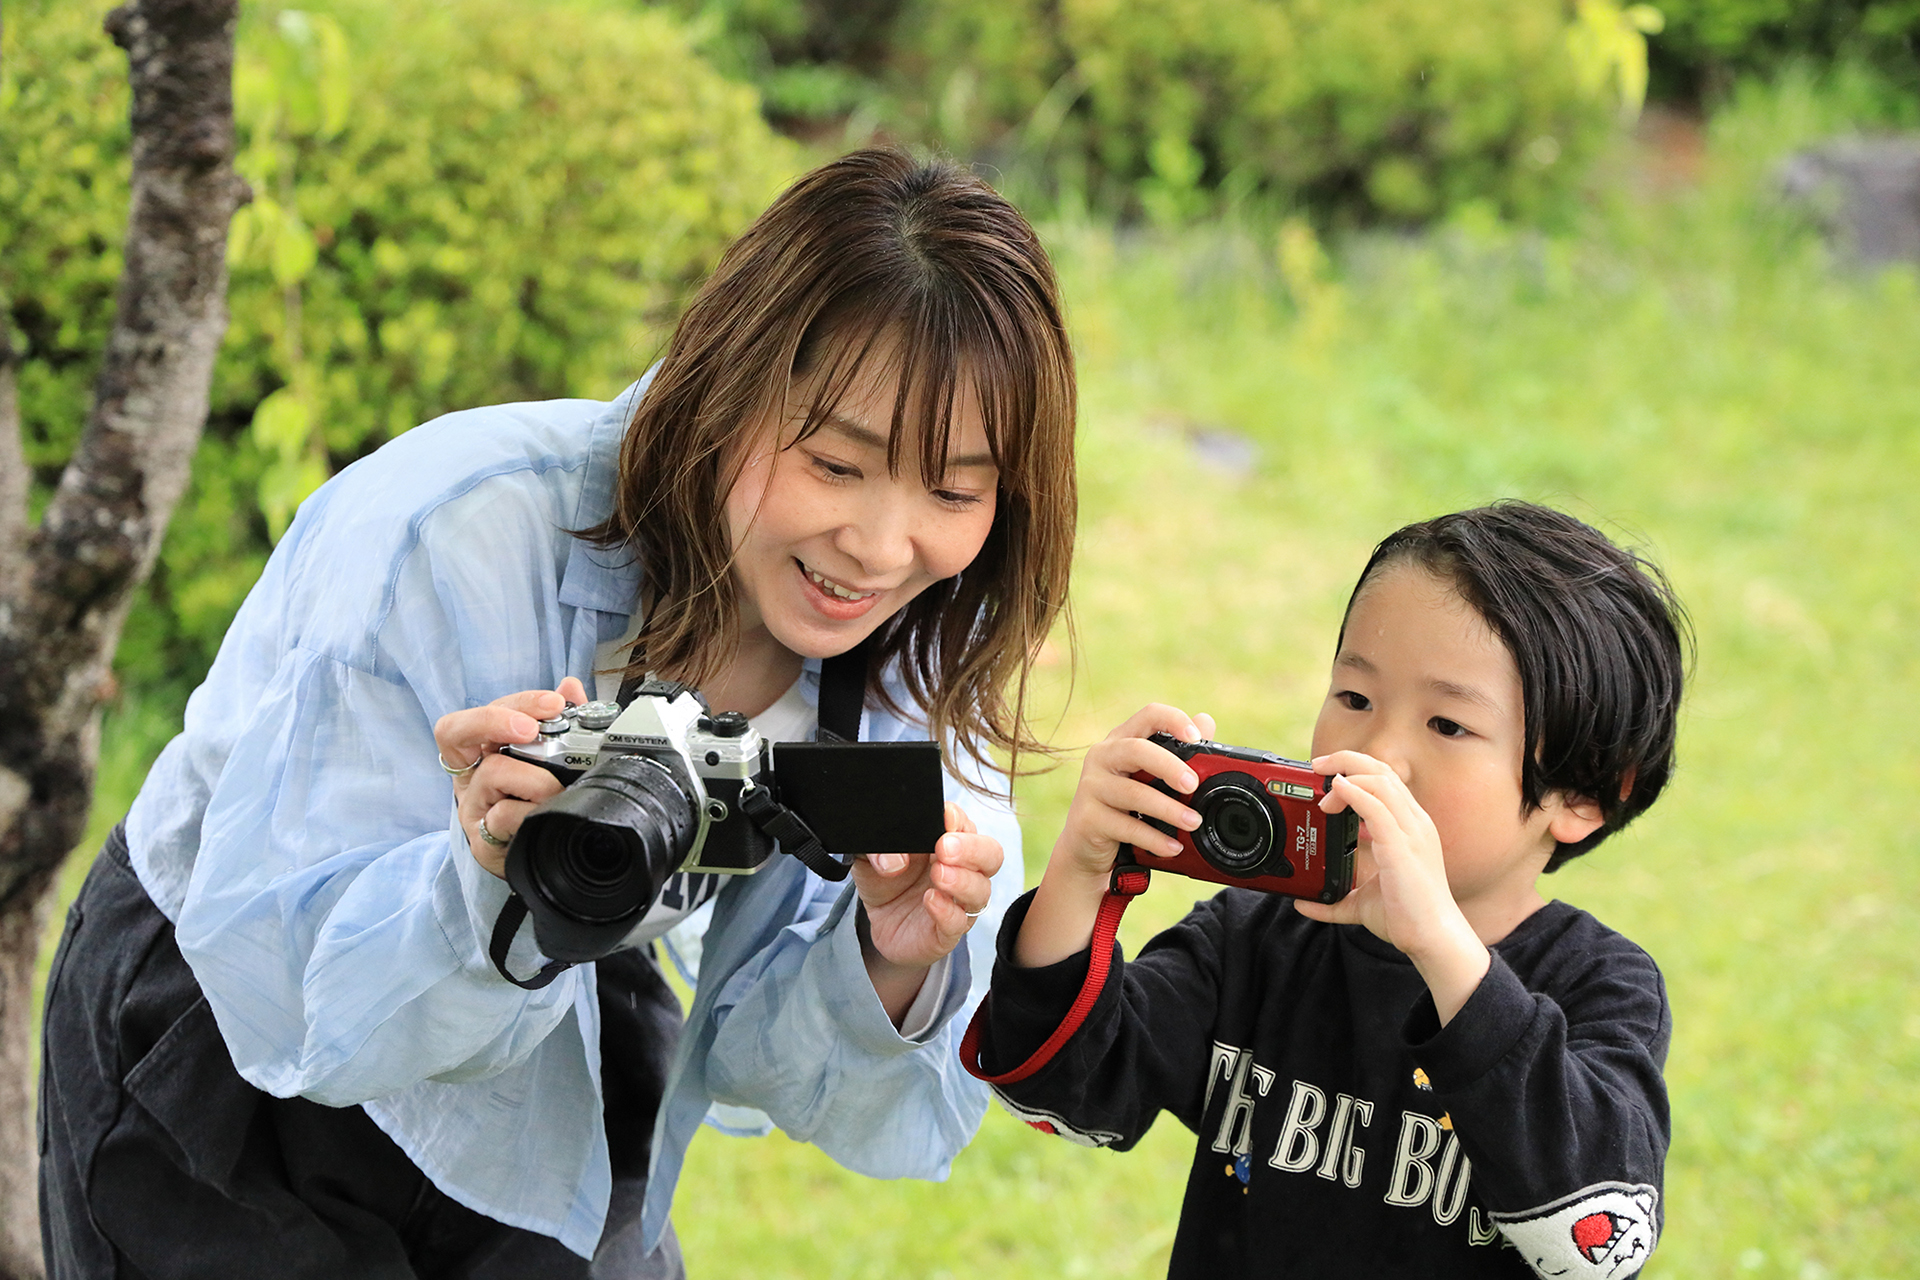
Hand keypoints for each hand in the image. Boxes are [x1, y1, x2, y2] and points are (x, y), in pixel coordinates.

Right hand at [434, 677, 588, 877]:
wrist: (534, 857)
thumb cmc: (535, 803)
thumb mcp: (549, 760)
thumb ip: (560, 722)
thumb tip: (570, 686)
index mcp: (483, 751)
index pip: (478, 713)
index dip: (512, 703)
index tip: (554, 703)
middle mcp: (469, 775)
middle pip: (455, 731)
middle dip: (496, 720)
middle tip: (531, 729)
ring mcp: (472, 807)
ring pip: (491, 773)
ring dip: (534, 777)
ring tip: (556, 789)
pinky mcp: (483, 839)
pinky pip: (503, 816)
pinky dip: (531, 811)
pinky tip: (547, 814)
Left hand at [851, 802, 1001, 1023]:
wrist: (878, 921)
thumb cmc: (883, 878)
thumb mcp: (868, 857)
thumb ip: (876, 851)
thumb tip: (894, 861)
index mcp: (948, 841)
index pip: (965, 824)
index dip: (958, 819)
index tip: (945, 817)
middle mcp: (963, 869)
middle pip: (990, 854)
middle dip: (972, 848)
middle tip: (944, 847)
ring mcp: (960, 901)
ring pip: (980, 890)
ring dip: (962, 880)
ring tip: (938, 874)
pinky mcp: (948, 931)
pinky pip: (958, 922)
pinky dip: (947, 911)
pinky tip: (930, 900)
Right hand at [1053, 703, 1216, 883]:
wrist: (1085, 848)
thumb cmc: (1123, 806)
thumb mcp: (1149, 778)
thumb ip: (1178, 751)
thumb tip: (1206, 721)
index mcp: (1122, 740)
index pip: (1148, 715)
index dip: (1174, 720)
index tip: (1196, 738)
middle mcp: (1102, 757)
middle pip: (1136, 749)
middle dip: (1169, 766)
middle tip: (1193, 785)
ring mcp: (1091, 787)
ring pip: (1133, 793)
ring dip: (1169, 809)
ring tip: (1193, 823)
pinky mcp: (1087, 818)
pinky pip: (1127, 827)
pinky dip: (1154, 838)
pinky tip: (1172, 847)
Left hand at [1295, 749, 1488, 1022]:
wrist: (1432, 937)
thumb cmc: (1406, 916)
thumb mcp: (1361, 903)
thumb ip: (1334, 900)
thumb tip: (1304, 903)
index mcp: (1410, 828)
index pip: (1385, 781)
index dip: (1355, 771)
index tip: (1327, 778)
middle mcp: (1414, 823)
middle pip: (1382, 771)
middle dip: (1347, 762)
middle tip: (1316, 768)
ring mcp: (1412, 833)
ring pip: (1381, 782)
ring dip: (1347, 777)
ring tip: (1324, 790)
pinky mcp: (1403, 848)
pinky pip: (1379, 809)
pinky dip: (1356, 794)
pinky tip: (1338, 790)